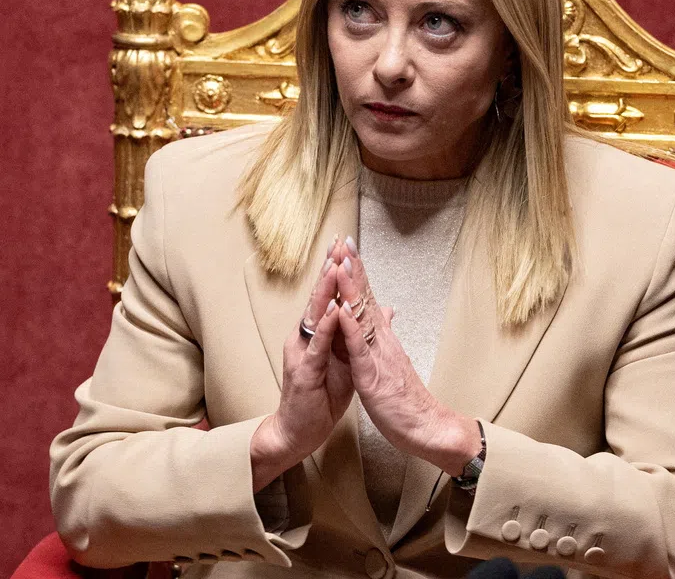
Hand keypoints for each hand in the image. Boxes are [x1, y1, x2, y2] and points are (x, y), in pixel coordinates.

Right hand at [251, 244, 354, 490]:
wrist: (300, 431)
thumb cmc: (320, 396)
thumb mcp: (344, 361)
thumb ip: (354, 335)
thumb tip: (374, 313)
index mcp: (316, 334)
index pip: (329, 296)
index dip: (338, 271)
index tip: (348, 246)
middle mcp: (305, 337)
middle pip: (320, 298)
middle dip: (329, 270)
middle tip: (339, 243)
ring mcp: (302, 352)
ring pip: (315, 315)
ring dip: (326, 290)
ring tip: (335, 266)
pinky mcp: (304, 371)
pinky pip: (317, 346)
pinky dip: (326, 327)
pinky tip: (334, 311)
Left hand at [333, 236, 480, 476]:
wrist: (427, 426)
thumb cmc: (406, 399)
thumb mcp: (393, 362)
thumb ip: (387, 335)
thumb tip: (388, 312)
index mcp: (383, 338)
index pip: (368, 298)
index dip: (357, 272)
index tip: (347, 247)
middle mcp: (382, 339)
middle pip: (366, 297)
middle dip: (354, 269)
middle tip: (344, 240)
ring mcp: (378, 354)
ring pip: (362, 315)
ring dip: (351, 289)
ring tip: (341, 262)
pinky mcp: (373, 374)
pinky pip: (360, 348)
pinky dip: (351, 328)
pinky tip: (342, 309)